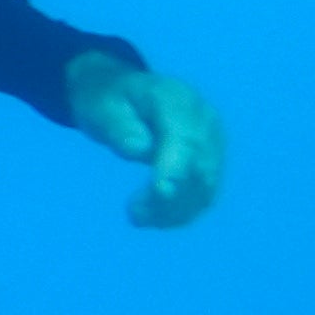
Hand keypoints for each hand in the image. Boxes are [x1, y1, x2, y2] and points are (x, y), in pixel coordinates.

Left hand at [61, 49, 227, 228]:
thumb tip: (139, 148)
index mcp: (176, 99)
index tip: (161, 191)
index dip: (176, 167)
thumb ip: (120, 127)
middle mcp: (203, 120)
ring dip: (173, 211)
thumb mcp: (103, 107)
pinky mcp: (210, 163)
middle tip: (133, 213)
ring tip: (136, 216)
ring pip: (205, 187)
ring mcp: (212, 142)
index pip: (185, 138)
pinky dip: (179, 213)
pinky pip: (203, 195)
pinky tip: (152, 219)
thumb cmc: (110, 101)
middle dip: (170, 198)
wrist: (125, 95)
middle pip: (200, 166)